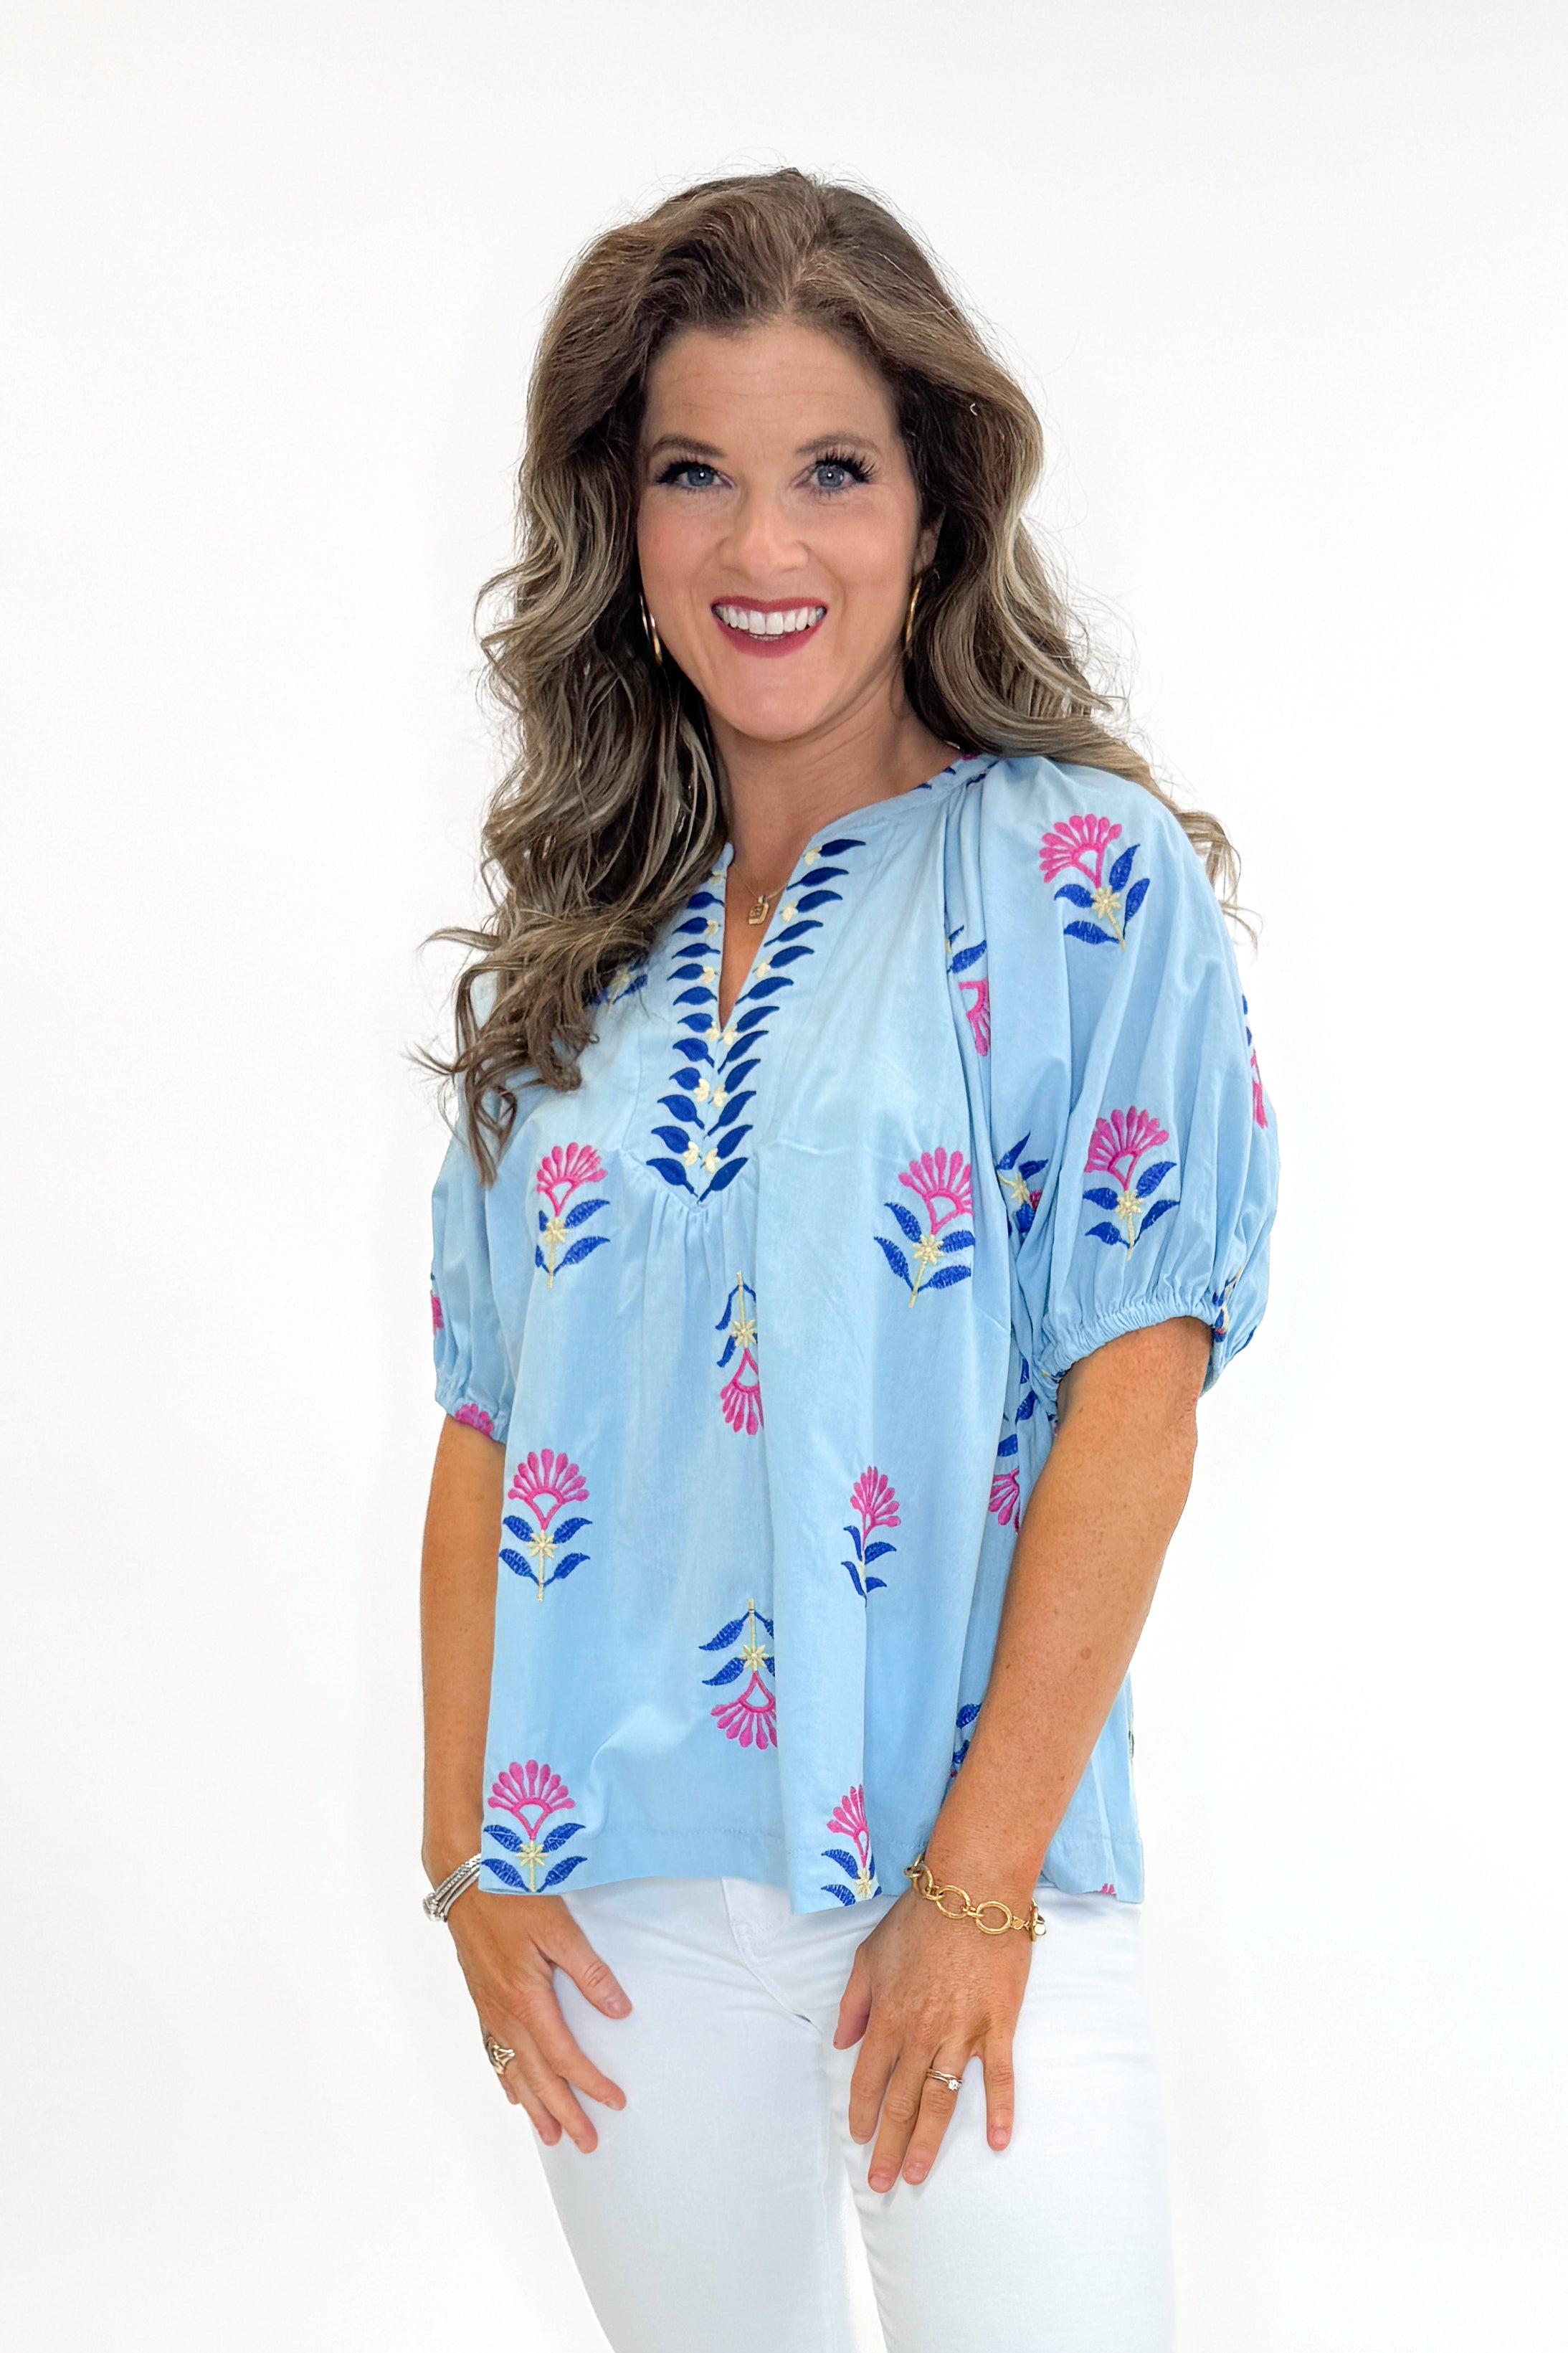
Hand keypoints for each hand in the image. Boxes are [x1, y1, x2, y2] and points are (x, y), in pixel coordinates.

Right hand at [446, 1887, 630, 2149]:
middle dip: (563, 2112)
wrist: (464, 1877)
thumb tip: (618, 2010)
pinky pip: (493, 2052)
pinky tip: (512, 2092)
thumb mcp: (559, 1928)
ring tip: (549, 2135)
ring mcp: (488, 2009)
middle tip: (585, 2142)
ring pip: (512, 2070)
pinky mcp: (480, 1999)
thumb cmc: (511, 1896)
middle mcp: (503, 2014)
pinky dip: (505, 2078)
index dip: (590, 2083)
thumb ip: (589, 1971)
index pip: (564, 2057)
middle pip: (536, 2077)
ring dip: (533, 2106)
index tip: (614, 2102)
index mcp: (526, 2000)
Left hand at [833, 1886, 1030, 2190]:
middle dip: (890, 2146)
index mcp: (888, 2017)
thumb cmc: (920, 1919)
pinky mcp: (998, 2026)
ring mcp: (962, 2033)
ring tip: (918, 2174)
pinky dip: (1000, 2111)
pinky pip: (1000, 2077)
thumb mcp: (869, 1955)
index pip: (868, 2079)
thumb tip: (841, 2043)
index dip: (862, 2113)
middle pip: (903, 2101)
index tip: (860, 2139)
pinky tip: (996, 2142)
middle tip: (883, 2182)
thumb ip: (853, 2002)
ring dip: (928, 2142)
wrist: (973, 1891)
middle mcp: (922, 2034)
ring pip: (942, 2099)